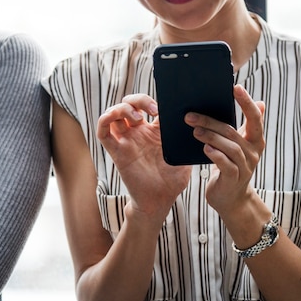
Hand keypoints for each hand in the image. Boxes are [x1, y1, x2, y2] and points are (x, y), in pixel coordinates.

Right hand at [96, 94, 190, 216]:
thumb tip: (198, 125)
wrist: (160, 201)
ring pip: (114, 114)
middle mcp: (138, 134)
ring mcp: (126, 141)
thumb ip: (186, 141)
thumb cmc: (172, 181)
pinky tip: (113, 118)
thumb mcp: (184, 156)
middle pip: (129, 104)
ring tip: (138, 117)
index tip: (164, 106)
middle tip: (152, 109)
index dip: (153, 100)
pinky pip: (103, 132)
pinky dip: (104, 120)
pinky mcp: (116, 152)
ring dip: (122, 108)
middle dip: (138, 100)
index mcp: (155, 132)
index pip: (148, 106)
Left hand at [185, 85, 265, 215]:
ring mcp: (245, 167)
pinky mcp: (234, 179)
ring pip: (230, 147)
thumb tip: (260, 102)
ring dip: (210, 136)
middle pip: (233, 132)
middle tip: (191, 115)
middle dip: (211, 121)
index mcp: (255, 140)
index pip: (255, 118)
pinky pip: (226, 164)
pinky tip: (205, 149)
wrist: (231, 198)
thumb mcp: (240, 145)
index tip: (235, 87)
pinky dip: (215, 155)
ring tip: (194, 130)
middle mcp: (253, 152)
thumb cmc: (232, 166)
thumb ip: (246, 126)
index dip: (246, 102)